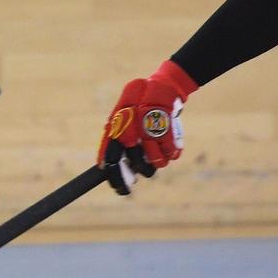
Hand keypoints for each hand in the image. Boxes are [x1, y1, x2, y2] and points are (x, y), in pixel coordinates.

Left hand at [98, 60, 197, 195]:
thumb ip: (115, 141)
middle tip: (135, 180)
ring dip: (157, 162)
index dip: (115, 177)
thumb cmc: (138, 107)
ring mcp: (149, 131)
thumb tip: (105, 166)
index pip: (111, 158)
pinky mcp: (167, 131)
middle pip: (132, 164)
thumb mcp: (122, 120)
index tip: (119, 189)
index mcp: (116, 128)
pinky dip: (171, 153)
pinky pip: (170, 155)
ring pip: (155, 163)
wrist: (161, 87)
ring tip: (158, 152)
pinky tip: (170, 144)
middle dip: (132, 177)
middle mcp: (130, 130)